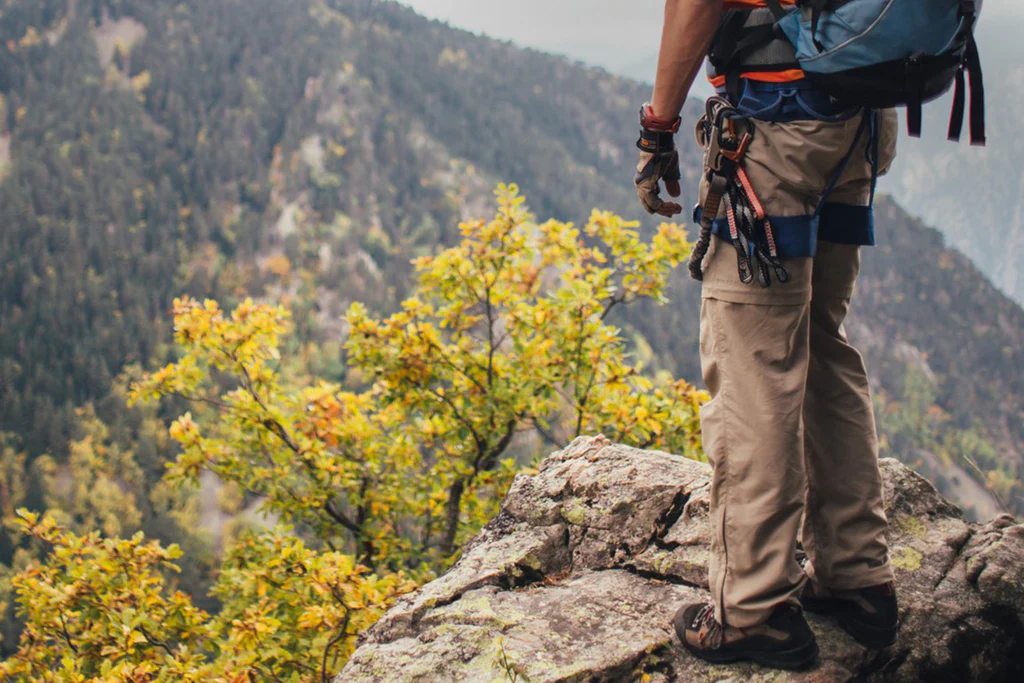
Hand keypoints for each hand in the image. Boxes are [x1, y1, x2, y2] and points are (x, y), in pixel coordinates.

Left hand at [634, 103, 682, 217]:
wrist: (659, 141)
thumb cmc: (664, 151)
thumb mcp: (670, 170)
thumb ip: (671, 183)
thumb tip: (675, 195)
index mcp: (646, 181)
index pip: (651, 201)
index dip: (663, 207)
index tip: (676, 208)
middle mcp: (641, 185)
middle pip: (650, 206)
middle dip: (665, 210)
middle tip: (677, 210)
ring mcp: (642, 185)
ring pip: (652, 206)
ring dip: (665, 209)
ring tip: (677, 208)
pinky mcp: (645, 184)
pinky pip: (654, 202)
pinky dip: (664, 206)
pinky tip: (674, 204)